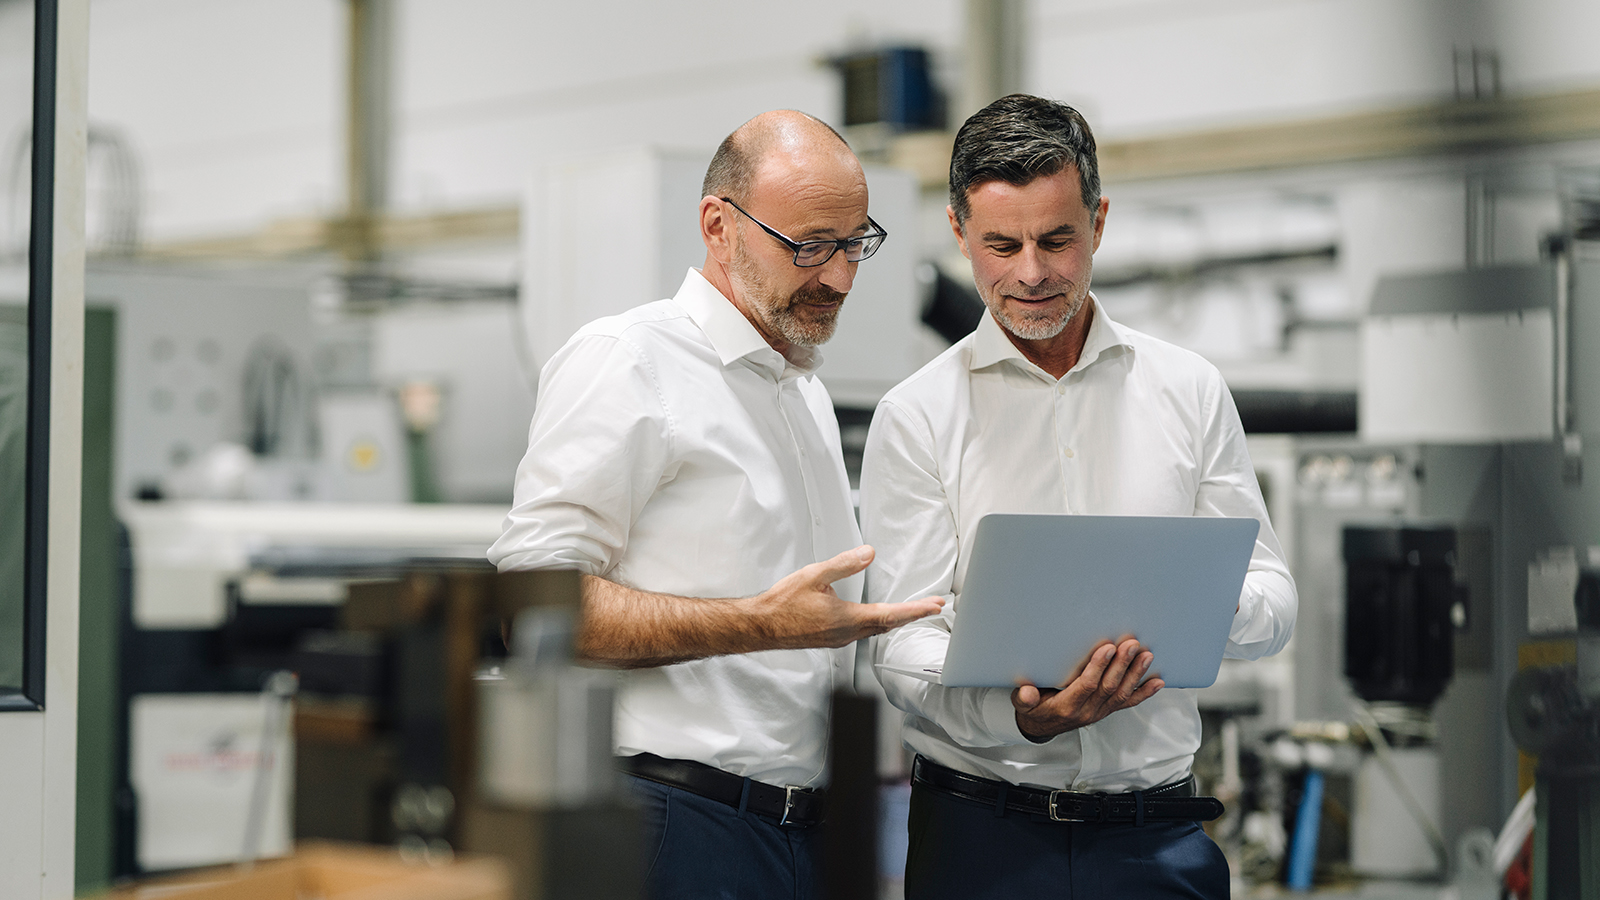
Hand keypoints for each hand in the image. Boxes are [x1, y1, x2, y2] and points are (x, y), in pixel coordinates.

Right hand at [752, 545, 943, 649]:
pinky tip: (875, 618)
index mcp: (848, 619)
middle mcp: (847, 634)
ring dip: (895, 620)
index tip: (935, 606)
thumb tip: (867, 553)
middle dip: (912, 615)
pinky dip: (878, 624)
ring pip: (875, 630)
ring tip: (911, 612)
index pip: (891, 614)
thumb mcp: (814, 575)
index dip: (916, 610)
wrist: (761, 627)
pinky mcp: (831, 640)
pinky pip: (862, 633)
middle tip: (933, 607)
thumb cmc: (782, 604)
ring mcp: (839, 640)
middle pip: (888, 625)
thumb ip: (844, 564)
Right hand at [1010, 638, 1162, 741]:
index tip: (1107, 648)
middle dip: (1122, 665)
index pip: (1087, 686)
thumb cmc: (1034, 709)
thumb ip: (1024, 698)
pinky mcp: (1107, 710)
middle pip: (1109, 687)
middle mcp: (1087, 711)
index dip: (1098, 667)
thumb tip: (1026, 693)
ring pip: (1121, 693)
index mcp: (1067, 707)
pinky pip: (1128, 702)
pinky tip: (1157, 682)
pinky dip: (1144, 692)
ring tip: (1145, 655)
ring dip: (1135, 674)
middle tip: (1131, 645)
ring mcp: (1100, 711)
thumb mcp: (1022, 704)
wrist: (1042, 726)